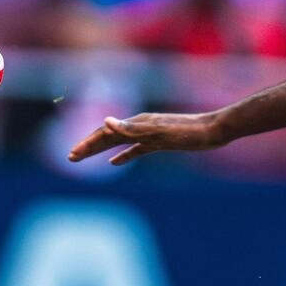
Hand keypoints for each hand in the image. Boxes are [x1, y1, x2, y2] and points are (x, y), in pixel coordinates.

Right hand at [69, 111, 229, 165]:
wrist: (215, 131)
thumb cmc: (189, 133)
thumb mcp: (159, 132)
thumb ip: (131, 129)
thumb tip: (106, 122)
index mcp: (137, 124)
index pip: (105, 133)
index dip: (87, 144)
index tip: (72, 155)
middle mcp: (140, 126)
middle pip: (108, 136)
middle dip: (88, 146)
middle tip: (70, 157)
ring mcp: (149, 134)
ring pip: (118, 142)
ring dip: (100, 150)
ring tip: (85, 157)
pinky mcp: (159, 142)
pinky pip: (134, 149)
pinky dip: (122, 155)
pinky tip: (115, 163)